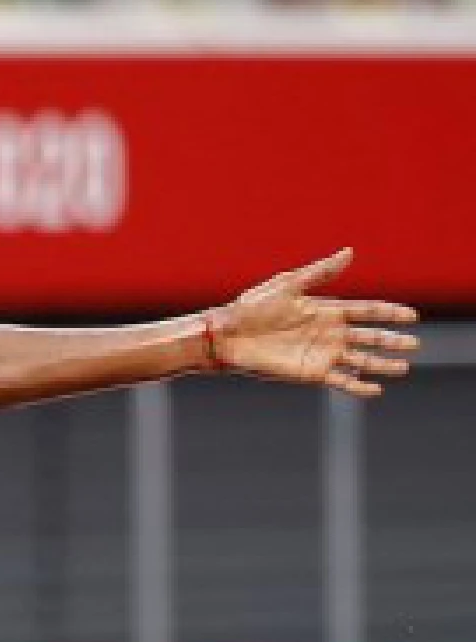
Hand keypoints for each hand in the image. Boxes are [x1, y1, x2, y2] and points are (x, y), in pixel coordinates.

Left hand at [209, 248, 419, 397]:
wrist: (227, 336)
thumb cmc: (251, 307)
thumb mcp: (288, 285)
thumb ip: (321, 272)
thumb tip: (350, 252)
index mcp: (326, 309)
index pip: (366, 311)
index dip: (388, 313)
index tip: (411, 316)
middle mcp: (328, 332)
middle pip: (369, 336)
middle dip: (392, 340)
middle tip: (414, 344)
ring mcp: (321, 354)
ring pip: (361, 360)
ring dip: (382, 364)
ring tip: (403, 367)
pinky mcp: (311, 373)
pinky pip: (341, 382)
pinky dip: (359, 387)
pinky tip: (375, 390)